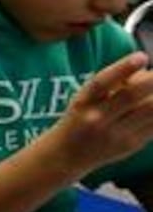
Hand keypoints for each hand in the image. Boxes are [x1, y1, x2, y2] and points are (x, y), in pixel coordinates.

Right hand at [51, 53, 152, 173]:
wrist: (66, 155)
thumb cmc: (81, 117)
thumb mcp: (86, 97)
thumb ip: (112, 83)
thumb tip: (148, 73)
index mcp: (83, 101)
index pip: (101, 82)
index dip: (123, 68)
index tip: (142, 56)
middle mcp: (96, 118)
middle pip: (131, 96)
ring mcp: (114, 134)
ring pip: (149, 110)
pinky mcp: (130, 145)